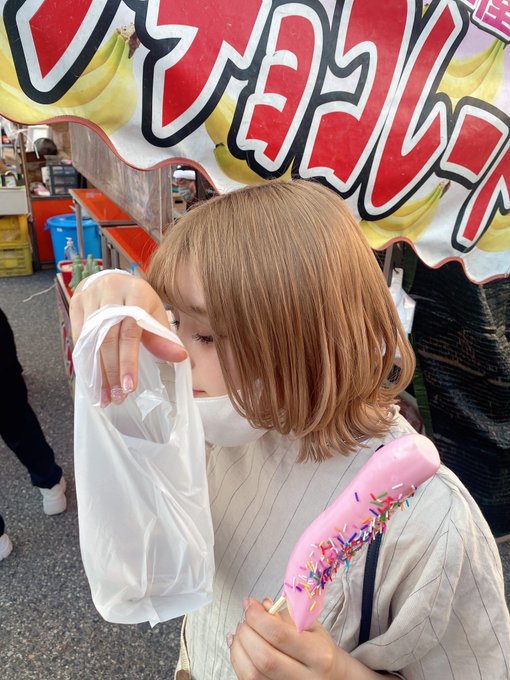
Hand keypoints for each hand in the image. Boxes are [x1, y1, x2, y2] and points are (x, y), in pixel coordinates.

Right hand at [69, 272, 186, 405]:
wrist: (112, 279)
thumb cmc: (138, 300)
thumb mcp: (154, 313)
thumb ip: (162, 336)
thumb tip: (180, 357)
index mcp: (136, 292)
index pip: (130, 332)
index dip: (128, 362)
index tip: (129, 387)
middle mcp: (111, 291)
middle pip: (107, 339)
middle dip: (111, 372)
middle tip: (117, 397)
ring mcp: (90, 296)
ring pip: (90, 341)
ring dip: (96, 372)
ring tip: (104, 395)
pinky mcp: (75, 303)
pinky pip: (77, 338)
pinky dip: (85, 361)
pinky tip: (92, 380)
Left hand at [229, 599, 391, 679]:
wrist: (332, 678)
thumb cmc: (320, 649)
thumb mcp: (311, 627)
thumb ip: (285, 615)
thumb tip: (259, 605)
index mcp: (319, 655)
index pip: (280, 636)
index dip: (258, 618)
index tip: (251, 605)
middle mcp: (305, 679)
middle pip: (265, 657)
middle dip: (247, 633)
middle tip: (245, 618)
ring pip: (253, 674)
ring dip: (239, 648)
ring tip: (241, 631)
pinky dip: (238, 661)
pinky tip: (238, 646)